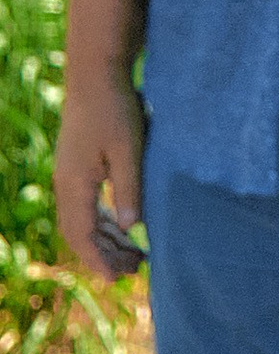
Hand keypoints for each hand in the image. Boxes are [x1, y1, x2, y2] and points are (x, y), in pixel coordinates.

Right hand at [54, 70, 146, 285]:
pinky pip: (87, 204)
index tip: (118, 280)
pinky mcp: (77, 164)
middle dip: (105, 255)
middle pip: (81, 233)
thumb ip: (130, 188)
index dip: (99, 261)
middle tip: (136, 269)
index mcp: (75, 185)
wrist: (96, 73)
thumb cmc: (115, 108)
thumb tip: (133, 228)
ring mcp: (70, 174)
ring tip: (135, 253)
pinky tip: (123, 223)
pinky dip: (104, 219)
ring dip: (106, 238)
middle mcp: (67, 184)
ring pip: (84, 219)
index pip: (83, 236)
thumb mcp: (129, 149)